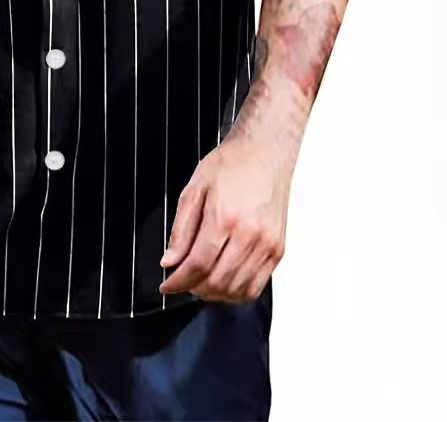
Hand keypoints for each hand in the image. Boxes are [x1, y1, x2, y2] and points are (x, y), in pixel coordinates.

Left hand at [158, 128, 290, 301]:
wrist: (264, 152)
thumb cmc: (231, 165)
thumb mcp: (194, 189)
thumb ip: (181, 229)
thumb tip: (170, 261)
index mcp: (225, 217)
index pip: (198, 264)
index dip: (178, 280)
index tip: (167, 284)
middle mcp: (250, 235)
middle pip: (217, 281)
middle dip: (192, 288)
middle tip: (180, 282)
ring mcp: (267, 245)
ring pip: (237, 289)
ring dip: (213, 294)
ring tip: (199, 284)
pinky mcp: (278, 250)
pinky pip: (256, 285)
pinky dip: (236, 293)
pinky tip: (223, 283)